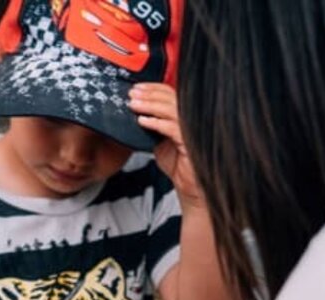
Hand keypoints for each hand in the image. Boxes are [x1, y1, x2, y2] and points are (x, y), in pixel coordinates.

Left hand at [129, 83, 202, 204]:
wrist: (189, 187)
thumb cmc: (179, 166)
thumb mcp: (161, 142)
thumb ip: (154, 128)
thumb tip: (139, 117)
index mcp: (183, 116)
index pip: (170, 94)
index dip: (153, 89)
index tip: (137, 89)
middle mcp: (190, 119)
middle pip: (170, 97)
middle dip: (149, 94)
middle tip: (133, 93)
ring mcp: (192, 129)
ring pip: (170, 109)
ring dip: (150, 105)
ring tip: (134, 105)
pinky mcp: (190, 142)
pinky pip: (172, 127)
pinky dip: (156, 122)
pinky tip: (143, 121)